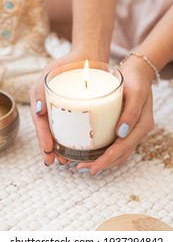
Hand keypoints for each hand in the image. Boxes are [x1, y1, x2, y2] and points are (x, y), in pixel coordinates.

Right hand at [30, 50, 88, 165]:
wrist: (89, 55)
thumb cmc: (67, 64)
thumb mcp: (49, 74)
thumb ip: (40, 91)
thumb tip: (38, 112)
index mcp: (44, 103)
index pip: (41, 125)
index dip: (43, 140)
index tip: (48, 152)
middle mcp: (55, 109)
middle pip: (51, 134)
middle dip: (53, 150)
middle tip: (58, 161)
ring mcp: (68, 111)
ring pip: (64, 134)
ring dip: (63, 149)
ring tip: (68, 160)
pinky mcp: (82, 111)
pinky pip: (77, 128)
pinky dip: (77, 140)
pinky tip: (81, 148)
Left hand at [77, 58, 154, 174]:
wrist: (138, 73)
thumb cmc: (135, 80)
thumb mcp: (135, 93)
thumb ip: (131, 112)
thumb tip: (121, 133)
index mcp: (142, 125)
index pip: (124, 148)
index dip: (108, 159)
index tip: (93, 167)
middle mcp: (138, 131)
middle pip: (121, 155)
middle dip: (102, 164)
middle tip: (82, 168)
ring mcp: (132, 131)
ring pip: (119, 153)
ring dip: (103, 161)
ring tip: (84, 165)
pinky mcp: (125, 128)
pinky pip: (117, 145)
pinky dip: (105, 153)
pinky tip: (92, 153)